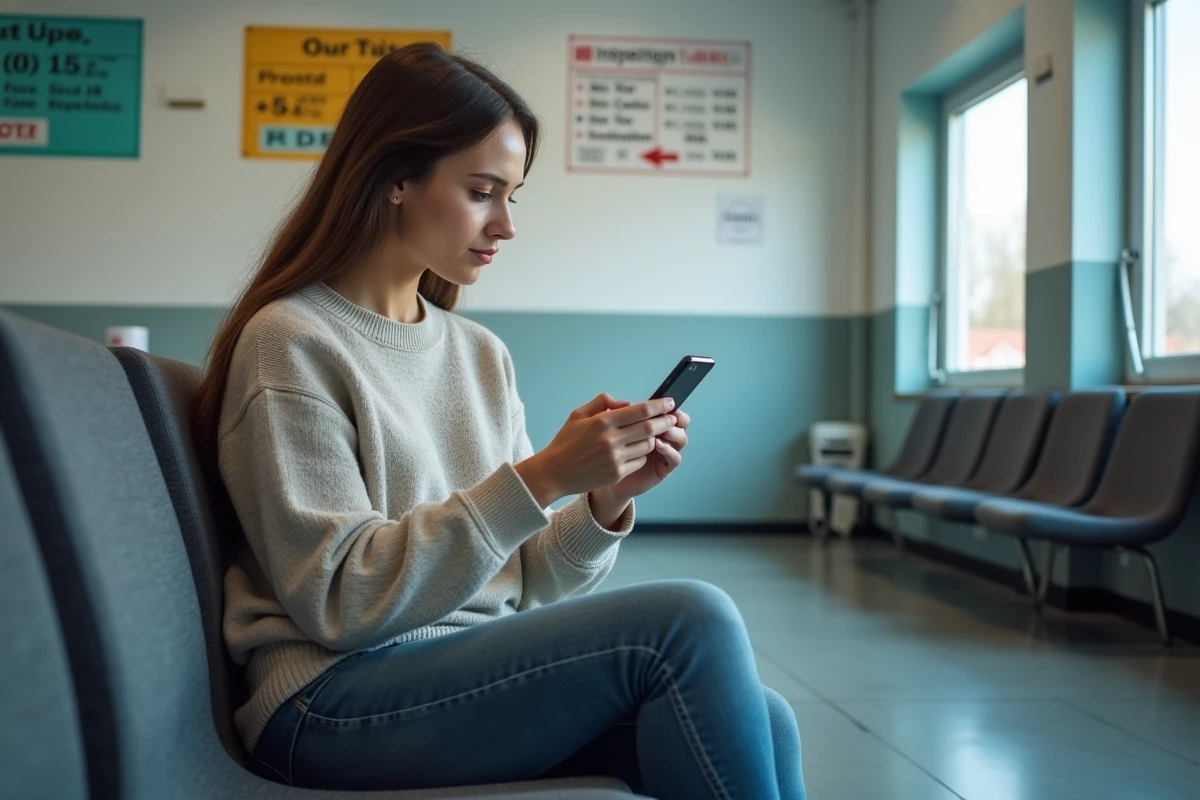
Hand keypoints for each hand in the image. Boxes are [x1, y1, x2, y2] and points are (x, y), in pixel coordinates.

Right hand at [514, 393, 677, 505]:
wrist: (553, 473)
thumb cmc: (566, 442)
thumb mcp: (578, 415)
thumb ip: (602, 403)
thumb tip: (627, 403)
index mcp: (602, 422)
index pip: (640, 410)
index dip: (659, 405)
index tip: (670, 402)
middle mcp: (610, 440)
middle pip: (649, 428)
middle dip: (666, 421)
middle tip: (674, 418)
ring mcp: (615, 459)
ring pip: (647, 446)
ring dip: (653, 439)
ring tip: (653, 434)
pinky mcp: (616, 474)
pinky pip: (639, 461)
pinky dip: (642, 454)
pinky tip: (638, 450)